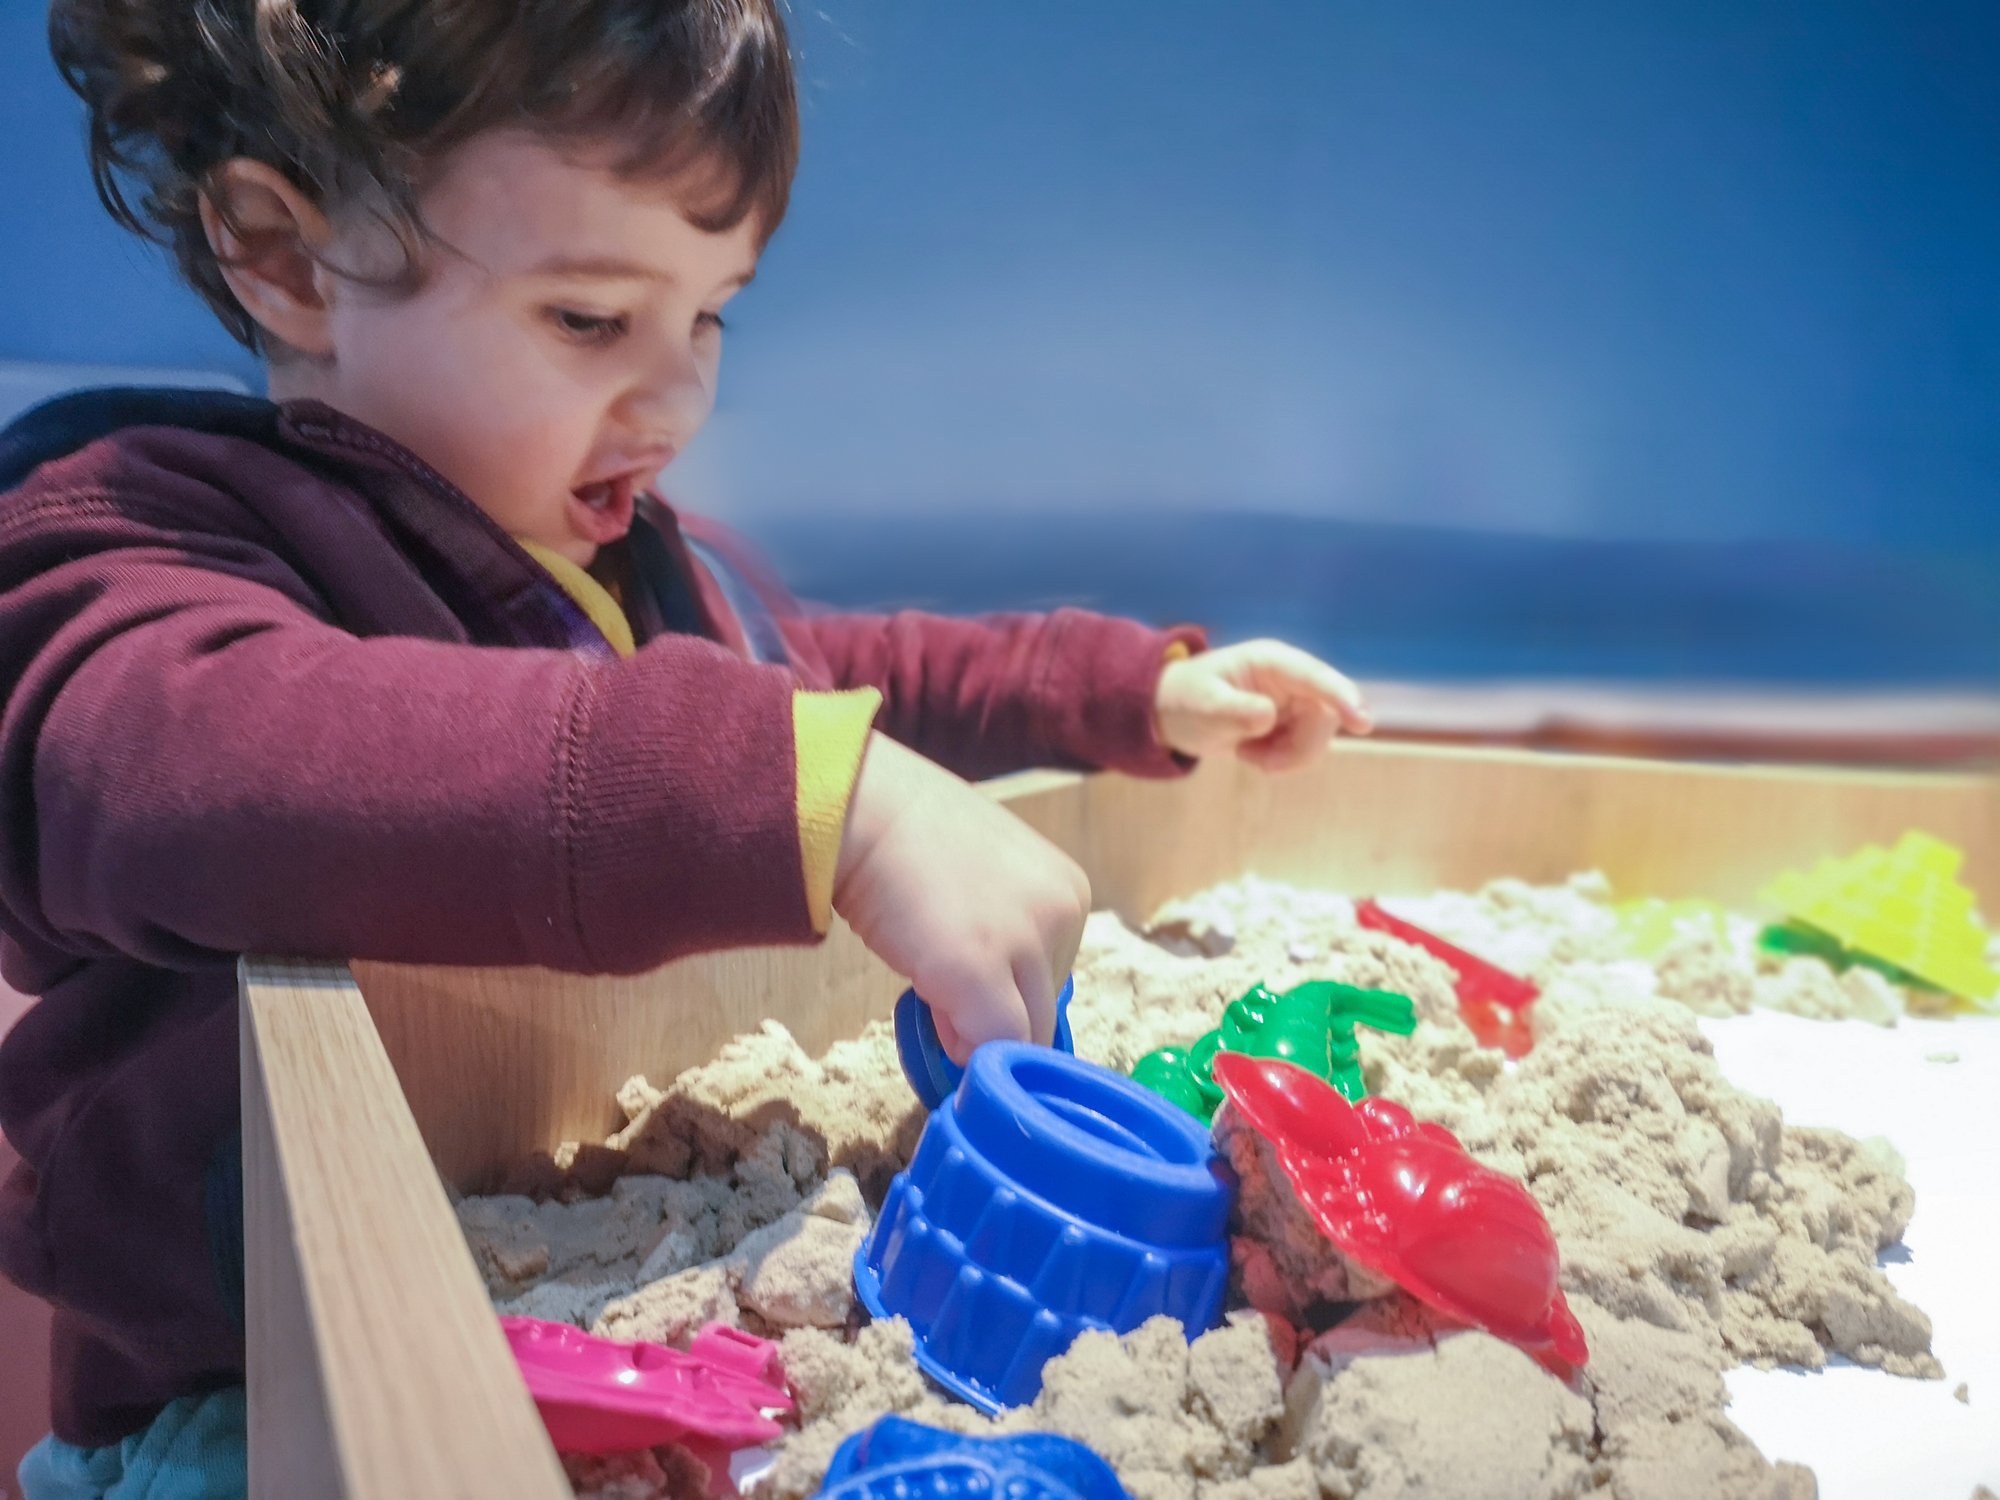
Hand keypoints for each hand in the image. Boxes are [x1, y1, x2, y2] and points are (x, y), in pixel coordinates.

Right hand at [833, 734, 1089, 1062]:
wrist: (861, 807)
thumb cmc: (908, 838)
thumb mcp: (986, 878)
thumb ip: (1006, 933)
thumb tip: (998, 1014)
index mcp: (1067, 891)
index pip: (1053, 975)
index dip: (1005, 989)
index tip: (964, 972)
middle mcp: (1062, 915)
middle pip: (1044, 1010)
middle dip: (991, 1012)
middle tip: (937, 979)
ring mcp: (1024, 942)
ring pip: (1022, 1034)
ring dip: (971, 1028)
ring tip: (927, 979)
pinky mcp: (978, 972)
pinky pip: (990, 1045)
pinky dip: (960, 1050)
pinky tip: (926, 1006)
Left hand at [1155, 640, 1370, 770]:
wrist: (1173, 715)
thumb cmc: (1185, 700)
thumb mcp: (1202, 706)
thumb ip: (1233, 710)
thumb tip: (1267, 717)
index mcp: (1271, 661)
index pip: (1315, 677)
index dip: (1342, 697)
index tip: (1363, 722)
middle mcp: (1291, 678)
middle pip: (1325, 715)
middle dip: (1300, 748)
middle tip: (1264, 765)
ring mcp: (1295, 701)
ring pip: (1319, 737)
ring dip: (1288, 757)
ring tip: (1247, 754)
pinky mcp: (1293, 723)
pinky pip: (1305, 749)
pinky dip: (1281, 761)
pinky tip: (1252, 753)